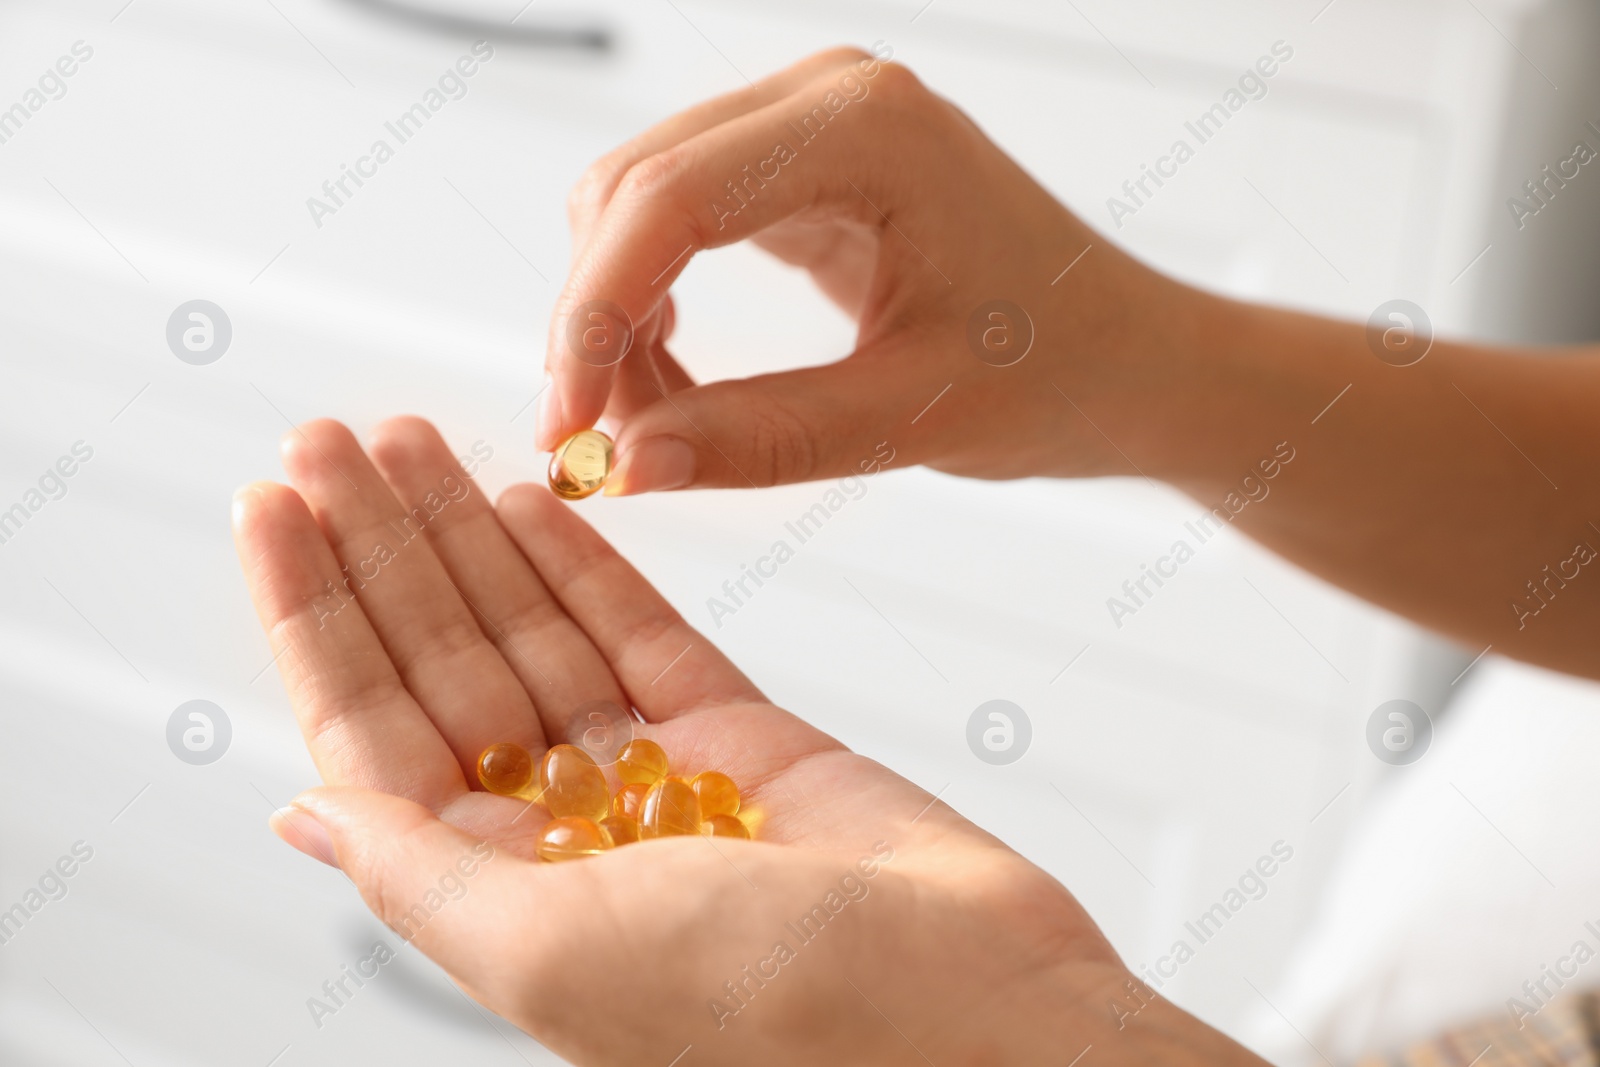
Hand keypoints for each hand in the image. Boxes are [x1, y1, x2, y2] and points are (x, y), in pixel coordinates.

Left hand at [233, 416, 1262, 1064]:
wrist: (970, 1006)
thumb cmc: (766, 1015)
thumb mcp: (549, 952)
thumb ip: (417, 873)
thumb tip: (299, 818)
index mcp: (498, 891)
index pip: (369, 725)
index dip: (316, 613)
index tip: (273, 509)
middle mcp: (563, 829)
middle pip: (445, 657)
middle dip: (383, 546)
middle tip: (330, 438)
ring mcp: (654, 772)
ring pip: (535, 628)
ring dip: (470, 534)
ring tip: (410, 443)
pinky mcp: (740, 729)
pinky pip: (641, 630)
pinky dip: (584, 563)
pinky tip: (530, 499)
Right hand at [541, 47, 1201, 494]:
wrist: (1126, 359)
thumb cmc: (1059, 370)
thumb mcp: (911, 416)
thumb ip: (763, 440)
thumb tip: (625, 464)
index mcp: (870, 131)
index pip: (671, 200)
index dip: (593, 315)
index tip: (565, 424)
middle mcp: (829, 98)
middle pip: (635, 188)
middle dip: (594, 321)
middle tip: (594, 445)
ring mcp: (811, 123)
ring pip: (640, 202)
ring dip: (619, 315)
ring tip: (654, 425)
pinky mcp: (800, 165)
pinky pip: (681, 219)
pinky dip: (654, 303)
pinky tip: (679, 382)